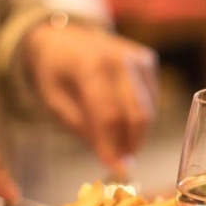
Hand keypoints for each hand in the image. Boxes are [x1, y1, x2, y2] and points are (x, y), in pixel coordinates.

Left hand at [25, 22, 158, 179]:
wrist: (63, 35)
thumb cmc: (53, 70)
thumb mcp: (53, 99)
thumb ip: (80, 128)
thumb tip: (111, 158)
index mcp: (90, 66)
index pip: (109, 115)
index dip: (115, 146)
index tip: (117, 170)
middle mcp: (120, 59)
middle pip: (138, 114)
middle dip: (132, 143)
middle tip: (122, 163)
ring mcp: (138, 58)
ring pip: (148, 109)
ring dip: (136, 132)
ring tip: (117, 141)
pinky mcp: (148, 61)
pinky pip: (151, 99)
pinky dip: (139, 115)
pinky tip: (121, 115)